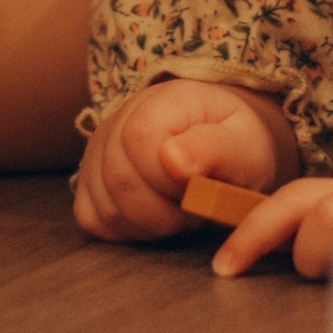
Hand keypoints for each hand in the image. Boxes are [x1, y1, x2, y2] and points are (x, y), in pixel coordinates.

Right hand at [72, 79, 296, 243]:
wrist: (222, 143)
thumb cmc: (235, 144)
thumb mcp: (244, 145)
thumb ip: (214, 149)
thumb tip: (172, 159)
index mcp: (160, 101)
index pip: (138, 139)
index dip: (169, 178)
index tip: (202, 189)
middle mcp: (118, 120)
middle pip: (118, 179)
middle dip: (164, 212)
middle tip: (196, 210)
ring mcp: (97, 151)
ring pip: (105, 207)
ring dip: (149, 225)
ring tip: (180, 211)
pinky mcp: (88, 181)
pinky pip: (93, 219)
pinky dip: (126, 230)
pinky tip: (155, 218)